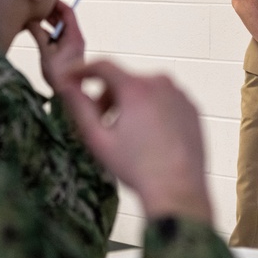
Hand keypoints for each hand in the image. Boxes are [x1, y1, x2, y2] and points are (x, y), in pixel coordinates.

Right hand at [27, 0, 85, 93]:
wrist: (69, 94)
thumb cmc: (60, 75)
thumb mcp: (46, 52)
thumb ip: (38, 34)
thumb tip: (30, 22)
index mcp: (74, 35)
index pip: (68, 11)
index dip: (56, 3)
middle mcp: (76, 38)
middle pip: (65, 18)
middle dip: (51, 12)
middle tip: (36, 8)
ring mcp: (73, 45)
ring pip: (62, 28)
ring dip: (49, 23)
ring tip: (34, 19)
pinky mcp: (69, 52)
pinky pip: (60, 36)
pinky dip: (50, 33)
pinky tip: (38, 33)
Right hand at [55, 60, 212, 223]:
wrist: (178, 190)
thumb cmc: (135, 168)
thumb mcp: (98, 139)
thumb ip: (79, 107)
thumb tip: (65, 84)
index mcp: (136, 87)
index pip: (102, 67)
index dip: (82, 70)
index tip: (70, 78)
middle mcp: (161, 83)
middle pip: (124, 80)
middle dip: (108, 96)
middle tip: (101, 122)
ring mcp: (180, 94)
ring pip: (145, 89)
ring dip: (130, 103)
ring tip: (127, 134)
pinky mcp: (192, 107)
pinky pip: (164, 100)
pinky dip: (152, 110)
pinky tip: (149, 137)